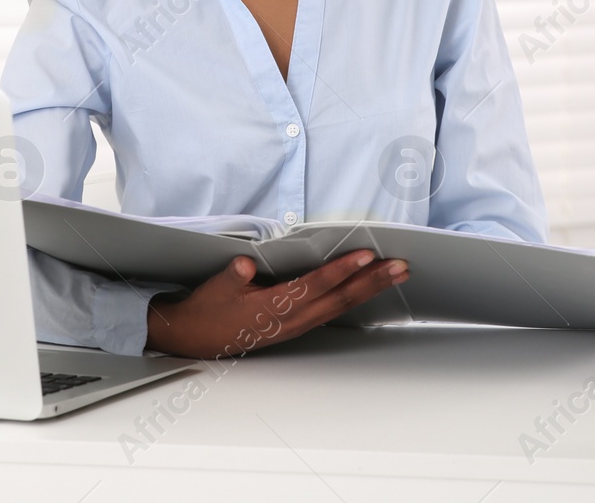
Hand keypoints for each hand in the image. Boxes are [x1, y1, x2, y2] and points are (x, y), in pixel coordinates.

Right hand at [144, 249, 407, 358]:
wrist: (194, 338)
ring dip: (370, 290)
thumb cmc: (206, 309)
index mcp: (273, 308)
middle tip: (400, 267)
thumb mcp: (214, 289)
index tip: (365, 256)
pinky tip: (368, 289)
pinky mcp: (297, 325)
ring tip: (395, 275)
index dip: (341, 270)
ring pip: (341, 307)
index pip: (315, 285)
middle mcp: (292, 319)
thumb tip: (245, 265)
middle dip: (372, 282)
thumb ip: (232, 277)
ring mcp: (297, 325)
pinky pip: (333, 311)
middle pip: (340, 298)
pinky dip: (355, 298)